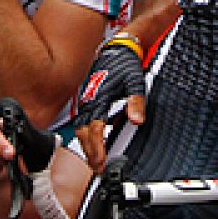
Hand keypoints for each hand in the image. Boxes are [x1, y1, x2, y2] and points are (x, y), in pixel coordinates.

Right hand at [72, 37, 146, 170]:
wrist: (117, 49)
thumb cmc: (125, 64)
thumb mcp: (135, 81)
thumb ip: (136, 102)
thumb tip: (137, 120)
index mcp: (99, 97)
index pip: (95, 128)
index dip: (97, 148)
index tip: (101, 162)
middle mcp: (89, 101)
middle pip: (83, 132)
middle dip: (89, 152)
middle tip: (97, 169)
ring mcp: (86, 101)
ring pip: (80, 129)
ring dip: (86, 146)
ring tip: (95, 162)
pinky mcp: (87, 101)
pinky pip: (82, 122)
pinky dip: (86, 136)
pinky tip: (94, 145)